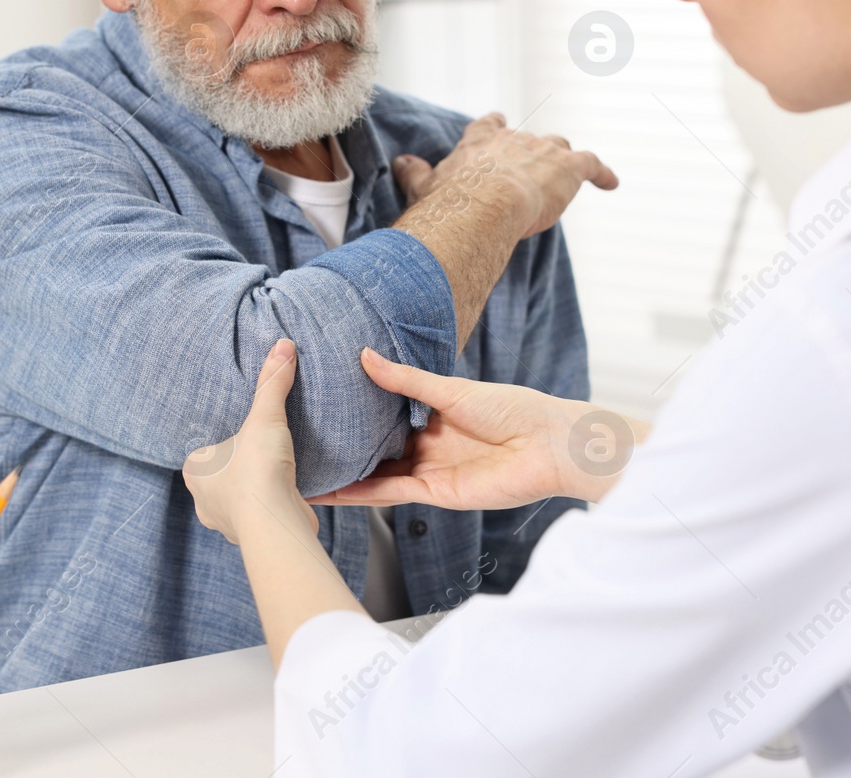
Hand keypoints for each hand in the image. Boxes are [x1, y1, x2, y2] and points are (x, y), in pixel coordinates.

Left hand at [183, 340, 318, 544]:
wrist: (275, 521)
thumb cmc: (257, 470)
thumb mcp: (265, 417)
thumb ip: (271, 382)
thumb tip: (282, 344)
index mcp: (194, 471)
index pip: (202, 452)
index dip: (220, 443)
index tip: (240, 435)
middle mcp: (203, 501)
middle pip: (218, 477)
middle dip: (235, 467)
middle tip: (257, 451)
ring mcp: (226, 522)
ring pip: (236, 499)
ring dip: (252, 489)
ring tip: (273, 472)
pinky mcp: (252, 536)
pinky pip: (258, 515)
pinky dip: (268, 505)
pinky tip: (284, 494)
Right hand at [310, 349, 629, 508]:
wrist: (549, 445)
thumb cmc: (513, 409)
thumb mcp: (452, 389)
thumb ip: (406, 379)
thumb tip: (365, 356)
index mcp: (434, 416)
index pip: (385, 417)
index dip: (356, 415)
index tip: (320, 408)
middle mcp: (428, 446)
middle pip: (377, 450)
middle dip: (344, 451)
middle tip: (300, 445)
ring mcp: (431, 472)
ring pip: (377, 476)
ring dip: (344, 478)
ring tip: (303, 476)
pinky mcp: (437, 495)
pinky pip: (392, 494)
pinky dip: (363, 495)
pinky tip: (333, 493)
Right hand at [392, 112, 618, 239]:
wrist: (483, 206)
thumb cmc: (450, 201)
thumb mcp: (425, 187)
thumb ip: (415, 173)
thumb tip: (399, 162)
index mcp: (480, 142)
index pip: (489, 126)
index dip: (495, 127)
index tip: (498, 124)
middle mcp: (513, 139)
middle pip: (529, 137)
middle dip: (533, 148)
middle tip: (535, 161)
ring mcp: (543, 150)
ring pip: (560, 146)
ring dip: (564, 159)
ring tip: (569, 171)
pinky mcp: (569, 167)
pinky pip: (592, 164)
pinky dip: (603, 173)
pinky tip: (613, 183)